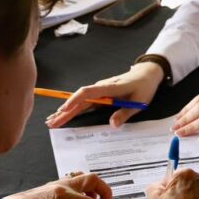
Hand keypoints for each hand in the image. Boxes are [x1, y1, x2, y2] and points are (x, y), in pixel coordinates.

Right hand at [46, 61, 163, 128]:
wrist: (146, 74)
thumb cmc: (144, 87)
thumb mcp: (139, 102)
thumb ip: (125, 113)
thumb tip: (112, 125)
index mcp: (109, 88)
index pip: (88, 93)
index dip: (75, 101)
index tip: (64, 110)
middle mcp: (101, 88)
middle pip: (79, 100)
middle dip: (65, 111)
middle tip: (51, 122)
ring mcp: (99, 91)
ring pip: (80, 101)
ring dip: (66, 111)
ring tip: (52, 121)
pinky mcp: (100, 95)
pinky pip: (85, 102)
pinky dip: (74, 109)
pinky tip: (65, 115)